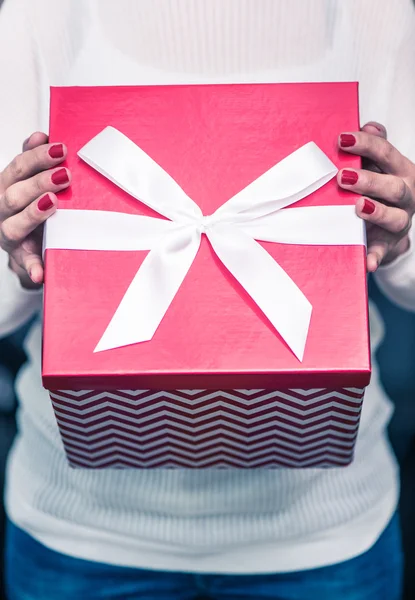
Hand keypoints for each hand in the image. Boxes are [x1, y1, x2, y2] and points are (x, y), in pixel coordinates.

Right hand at [0, 133, 70, 287]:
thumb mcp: (27, 179)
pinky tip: (40, 273)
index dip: (36, 157)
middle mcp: (2, 209)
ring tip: (52, 203)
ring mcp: (8, 234)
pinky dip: (32, 268)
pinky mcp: (20, 256)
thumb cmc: (28, 203)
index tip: (60, 149)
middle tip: (65, 176)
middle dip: (39, 183)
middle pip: (15, 194)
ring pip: (15, 225)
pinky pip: (25, 263)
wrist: (25, 239)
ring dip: (33, 215)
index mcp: (5, 186)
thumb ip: (31, 159)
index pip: (17, 168)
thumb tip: (40, 135)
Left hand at [337, 122, 413, 271]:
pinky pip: (383, 252)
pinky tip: (368, 262)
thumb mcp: (376, 166)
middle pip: (393, 187)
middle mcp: (406, 196)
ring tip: (358, 207)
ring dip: (376, 213)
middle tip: (342, 177)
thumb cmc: (376, 188)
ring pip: (394, 218)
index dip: (365, 145)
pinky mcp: (388, 245)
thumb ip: (373, 147)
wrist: (384, 226)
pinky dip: (376, 257)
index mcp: (402, 171)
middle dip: (369, 181)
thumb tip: (368, 126)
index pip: (386, 153)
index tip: (341, 140)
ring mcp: (399, 222)